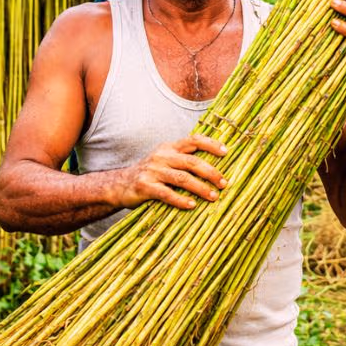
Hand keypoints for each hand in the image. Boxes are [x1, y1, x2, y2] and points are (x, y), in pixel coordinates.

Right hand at [111, 134, 228, 210]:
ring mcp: (152, 171)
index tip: (226, 152)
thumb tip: (215, 169)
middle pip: (191, 161)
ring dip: (200, 188)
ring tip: (213, 196)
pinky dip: (181, 200)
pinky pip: (166, 194)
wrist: (118, 185)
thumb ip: (184, 160)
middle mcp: (161, 156)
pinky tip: (192, 205)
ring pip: (182, 178)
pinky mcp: (145, 187)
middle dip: (211, 172)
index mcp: (169, 148)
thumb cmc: (150, 174)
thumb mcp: (165, 161)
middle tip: (224, 183)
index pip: (193, 140)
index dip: (211, 144)